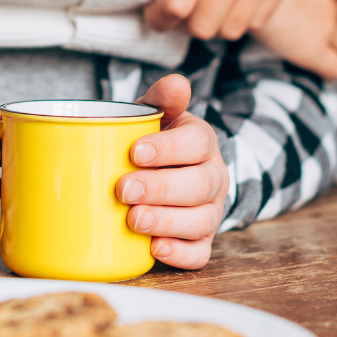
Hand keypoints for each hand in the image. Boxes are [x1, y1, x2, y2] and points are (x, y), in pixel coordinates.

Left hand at [108, 0, 336, 40]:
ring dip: (210, 25)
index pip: (175, 3)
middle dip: (181, 23)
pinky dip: (238, 20)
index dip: (157, 17)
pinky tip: (227, 2)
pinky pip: (256, 21)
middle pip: (201, 25)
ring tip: (201, 8)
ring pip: (228, 30)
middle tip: (175, 10)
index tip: (152, 12)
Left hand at [116, 74, 228, 269]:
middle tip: (124, 189)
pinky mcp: (201, 241)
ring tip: (134, 220)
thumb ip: (162, 99)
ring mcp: (210, 212)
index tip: (135, 151)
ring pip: (201, 221)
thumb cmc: (150, 143)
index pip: (197, 143)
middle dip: (161, 189)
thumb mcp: (155, 115)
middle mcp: (213, 177)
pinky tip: (156, 249)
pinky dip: (180, 254)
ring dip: (167, 222)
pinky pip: (200, 254)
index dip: (169, 149)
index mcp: (202, 143)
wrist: (157, 174)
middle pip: (199, 185)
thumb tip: (177, 82)